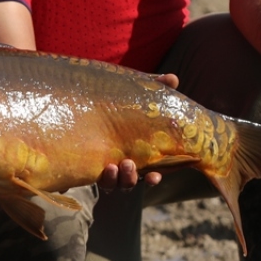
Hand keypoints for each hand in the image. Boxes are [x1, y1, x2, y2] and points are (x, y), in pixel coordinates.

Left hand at [96, 73, 177, 191]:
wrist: (89, 115)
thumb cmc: (121, 110)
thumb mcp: (137, 101)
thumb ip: (156, 91)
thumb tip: (173, 78)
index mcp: (138, 156)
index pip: (150, 171)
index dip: (154, 178)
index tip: (156, 176)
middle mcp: (122, 166)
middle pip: (129, 180)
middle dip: (130, 177)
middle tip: (128, 164)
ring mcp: (104, 167)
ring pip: (110, 182)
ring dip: (114, 177)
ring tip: (113, 167)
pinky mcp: (87, 164)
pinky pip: (91, 176)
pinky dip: (99, 175)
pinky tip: (101, 167)